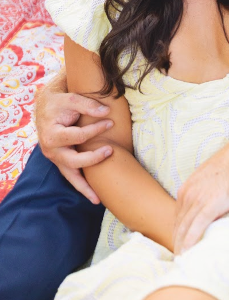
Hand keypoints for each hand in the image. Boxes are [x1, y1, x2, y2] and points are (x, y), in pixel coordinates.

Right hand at [35, 73, 113, 202]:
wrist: (46, 106)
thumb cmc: (60, 102)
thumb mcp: (71, 98)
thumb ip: (88, 105)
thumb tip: (106, 112)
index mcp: (52, 135)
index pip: (78, 136)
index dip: (96, 129)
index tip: (111, 122)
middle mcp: (51, 151)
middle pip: (73, 161)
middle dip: (93, 158)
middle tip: (110, 151)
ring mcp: (55, 158)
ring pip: (70, 176)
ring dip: (84, 188)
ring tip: (97, 200)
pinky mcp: (60, 161)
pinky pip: (71, 176)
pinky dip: (81, 185)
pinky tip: (93, 195)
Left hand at [174, 131, 228, 253]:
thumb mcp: (211, 179)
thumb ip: (203, 193)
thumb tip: (204, 204)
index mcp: (187, 187)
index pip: (178, 215)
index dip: (178, 231)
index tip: (178, 243)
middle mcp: (188, 193)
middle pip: (179, 224)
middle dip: (177, 241)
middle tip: (178, 257)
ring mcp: (198, 199)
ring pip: (184, 229)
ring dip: (182, 246)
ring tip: (182, 260)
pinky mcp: (209, 205)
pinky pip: (195, 229)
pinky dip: (190, 243)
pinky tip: (189, 254)